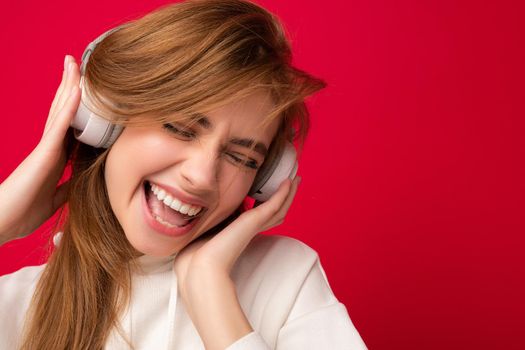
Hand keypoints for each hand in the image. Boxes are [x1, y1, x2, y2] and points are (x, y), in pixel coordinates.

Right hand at [0, 55, 80, 243]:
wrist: (1, 225)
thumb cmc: (22, 213)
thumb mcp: (54, 199)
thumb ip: (66, 188)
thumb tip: (80, 180)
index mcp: (55, 158)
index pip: (70, 126)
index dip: (77, 107)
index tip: (87, 90)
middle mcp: (50, 148)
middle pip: (63, 111)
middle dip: (70, 87)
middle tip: (77, 64)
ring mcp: (46, 148)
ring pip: (61, 111)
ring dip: (69, 87)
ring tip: (74, 64)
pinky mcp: (43, 154)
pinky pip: (59, 127)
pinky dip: (69, 108)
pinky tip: (77, 90)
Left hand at [173, 175, 301, 294]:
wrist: (201, 265)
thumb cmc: (199, 252)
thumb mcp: (208, 228)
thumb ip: (214, 217)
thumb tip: (211, 202)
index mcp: (242, 231)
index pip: (263, 216)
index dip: (272, 204)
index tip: (275, 190)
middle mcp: (252, 229)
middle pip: (277, 211)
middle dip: (287, 197)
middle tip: (295, 181)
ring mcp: (255, 225)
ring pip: (280, 208)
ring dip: (290, 193)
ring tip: (297, 179)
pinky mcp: (255, 220)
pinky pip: (274, 205)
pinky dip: (283, 194)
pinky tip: (289, 182)